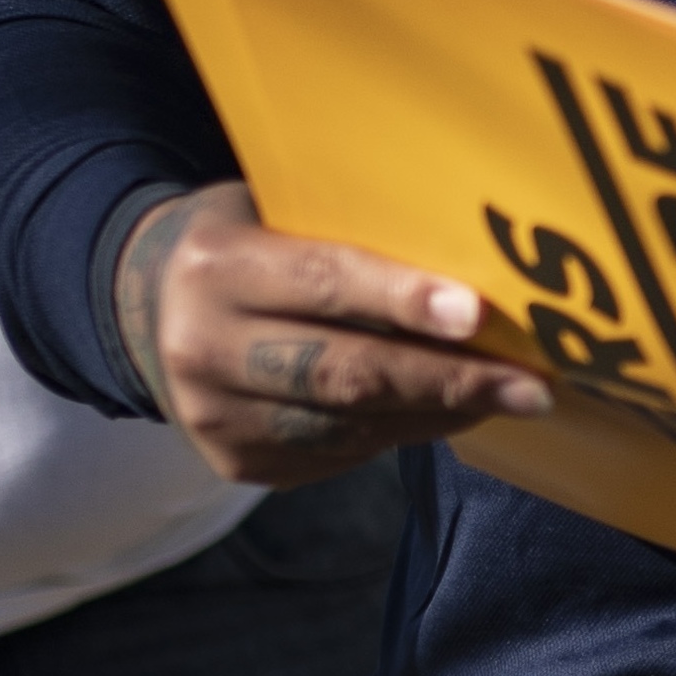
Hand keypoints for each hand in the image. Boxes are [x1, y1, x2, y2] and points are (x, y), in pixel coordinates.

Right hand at [117, 181, 554, 484]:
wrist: (144, 309)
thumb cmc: (249, 241)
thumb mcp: (276, 212)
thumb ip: (351, 234)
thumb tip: (478, 259)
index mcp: (218, 267)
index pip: (324, 283)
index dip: (404, 300)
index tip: (478, 315)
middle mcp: (205, 347)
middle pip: (346, 372)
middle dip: (449, 380)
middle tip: (531, 385)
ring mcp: (215, 416)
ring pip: (352, 425)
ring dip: (440, 414)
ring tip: (509, 397)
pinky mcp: (236, 463)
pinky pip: (341, 453)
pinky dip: (403, 433)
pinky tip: (447, 413)